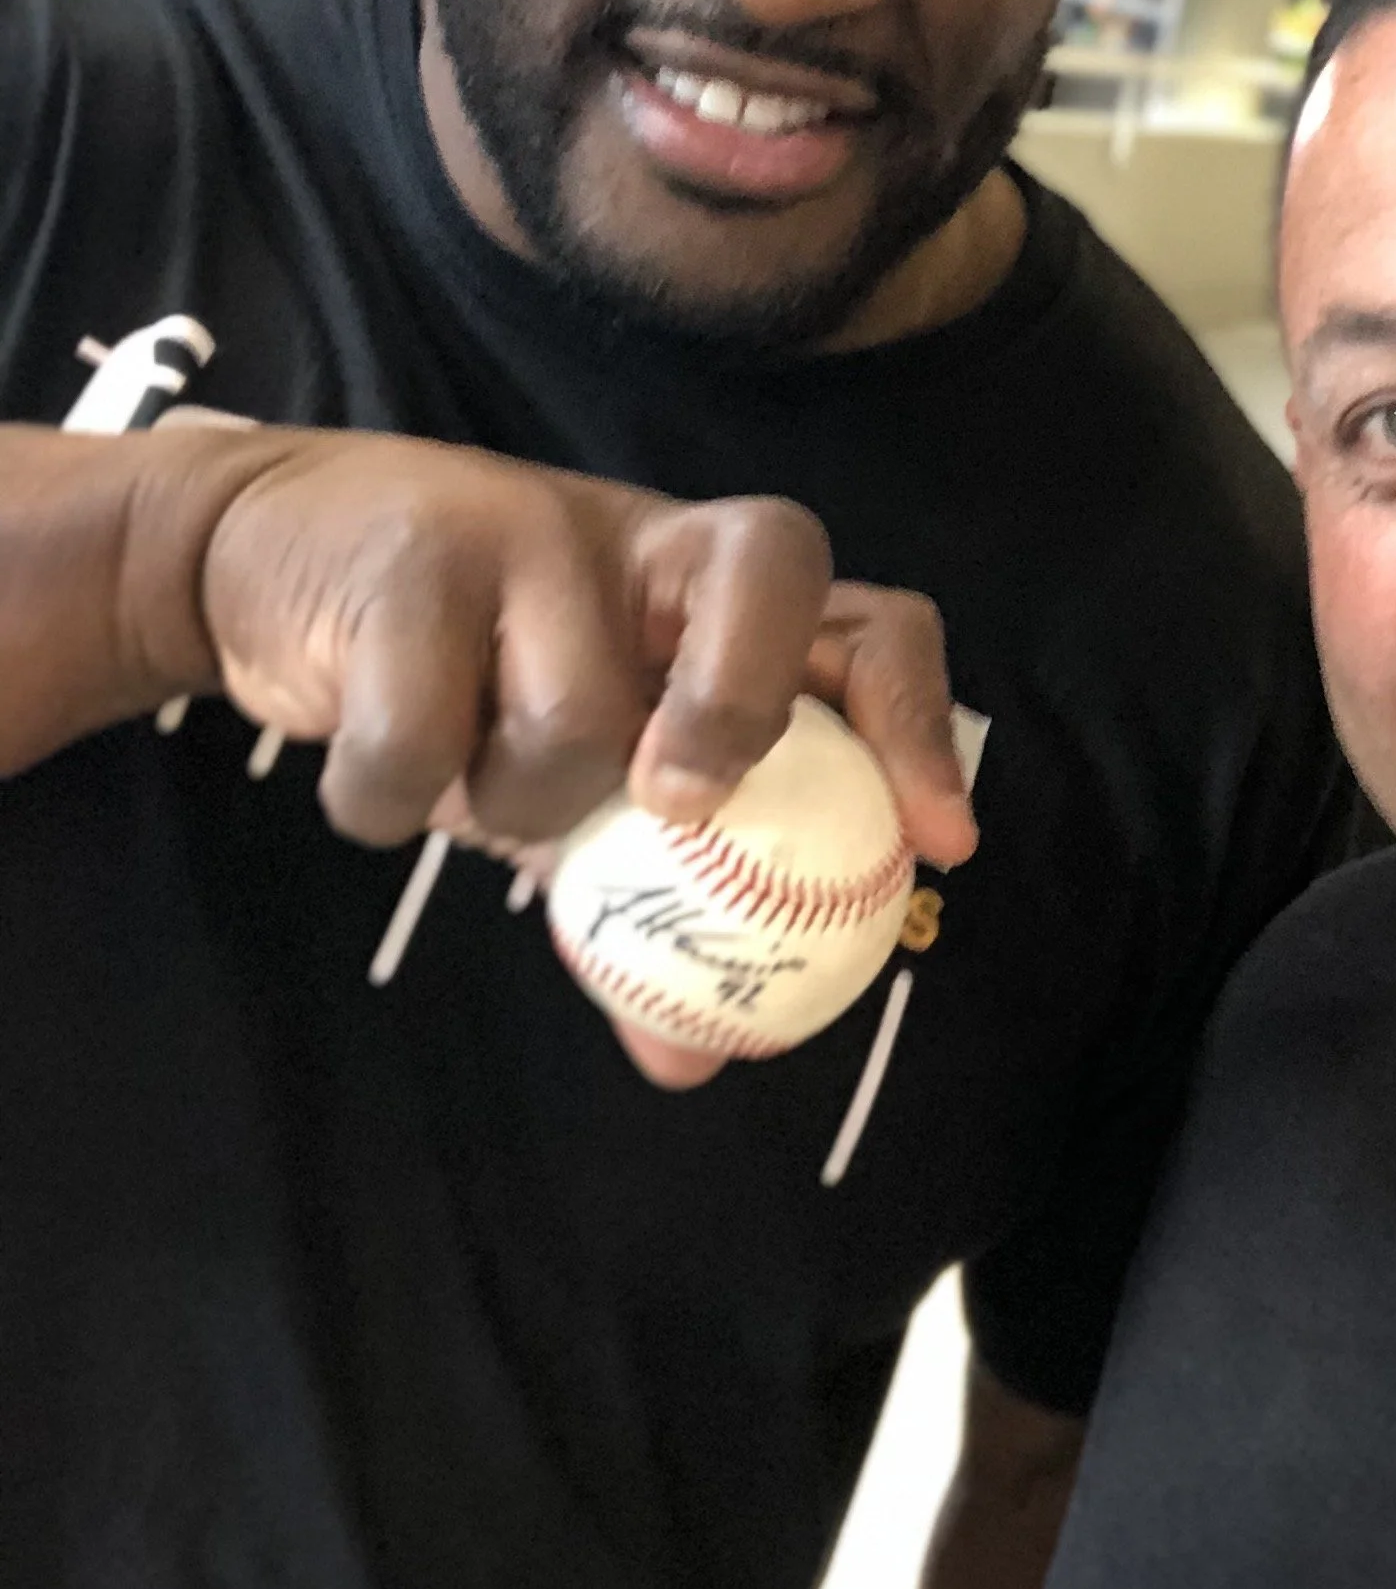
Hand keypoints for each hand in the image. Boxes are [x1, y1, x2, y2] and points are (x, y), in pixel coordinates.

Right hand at [194, 434, 973, 1079]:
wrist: (266, 558)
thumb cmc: (460, 679)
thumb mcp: (565, 782)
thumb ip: (639, 907)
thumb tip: (693, 1058)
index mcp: (713, 586)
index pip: (869, 616)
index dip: (918, 721)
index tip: (936, 844)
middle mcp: (646, 536)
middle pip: (768, 569)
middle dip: (743, 704)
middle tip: (683, 808)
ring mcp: (528, 529)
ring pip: (575, 713)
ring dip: (514, 805)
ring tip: (468, 782)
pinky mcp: (406, 564)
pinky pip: (416, 750)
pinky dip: (389, 804)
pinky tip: (375, 777)